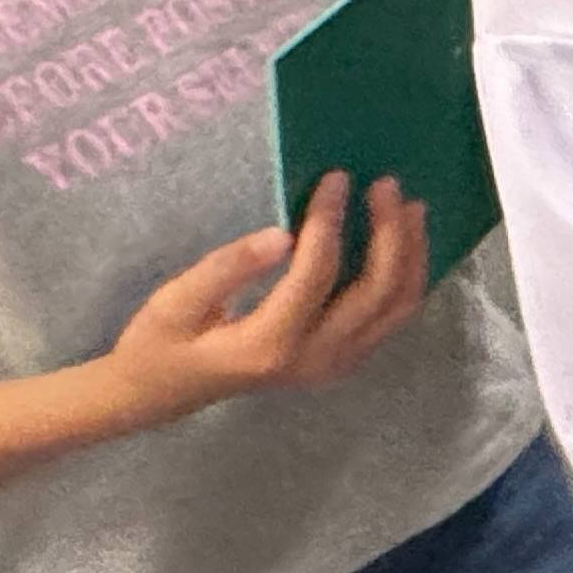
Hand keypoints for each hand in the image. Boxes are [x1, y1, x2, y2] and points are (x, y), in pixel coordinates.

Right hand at [100, 173, 433, 427]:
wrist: (164, 395)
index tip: (337, 177)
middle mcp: (315, 359)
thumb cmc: (161, 343)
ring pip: (397, 307)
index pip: (317, 273)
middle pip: (376, 291)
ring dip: (411, 253)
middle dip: (390, 232)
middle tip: (388, 183)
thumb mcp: (175, 303)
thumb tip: (280, 235)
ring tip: (411, 206)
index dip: (331, 221)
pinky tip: (406, 240)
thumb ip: (226, 268)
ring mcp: (335, 364)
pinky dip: (406, 275)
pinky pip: (391, 317)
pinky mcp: (343, 361)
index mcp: (269, 344)